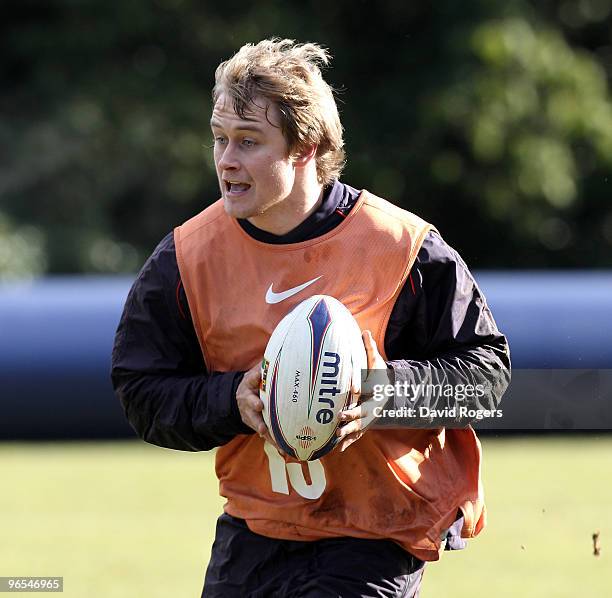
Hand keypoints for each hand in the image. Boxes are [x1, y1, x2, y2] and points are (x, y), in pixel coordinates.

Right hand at [236, 362, 284, 454]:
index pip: (251, 378)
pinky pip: (266, 436)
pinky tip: (283, 450)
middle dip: (254, 405)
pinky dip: (274, 442)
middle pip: (250, 404)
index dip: (254, 377)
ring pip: (257, 423)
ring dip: (264, 429)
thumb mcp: (255, 372)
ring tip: (267, 433)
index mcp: (249, 384)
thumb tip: (282, 348)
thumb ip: (265, 366)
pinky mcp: (257, 426)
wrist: (239, 399)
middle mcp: (248, 400)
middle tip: (259, 406)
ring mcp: (251, 415)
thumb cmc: (254, 383)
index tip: (259, 375)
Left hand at [336, 330, 387, 451]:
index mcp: (374, 394)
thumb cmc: (379, 373)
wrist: (390, 389)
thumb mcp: (377, 360)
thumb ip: (370, 348)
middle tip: (338, 423)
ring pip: (359, 429)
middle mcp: (372, 408)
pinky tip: (339, 449)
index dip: (354, 404)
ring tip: (337, 441)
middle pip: (360, 417)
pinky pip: (358, 434)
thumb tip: (364, 331)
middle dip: (350, 421)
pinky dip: (350, 442)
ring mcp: (369, 418)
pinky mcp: (365, 423)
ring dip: (348, 435)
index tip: (343, 406)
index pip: (363, 399)